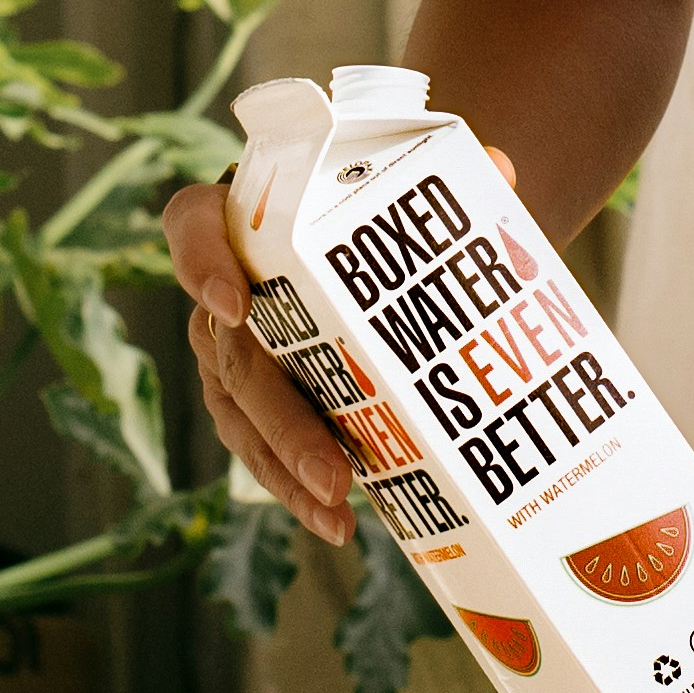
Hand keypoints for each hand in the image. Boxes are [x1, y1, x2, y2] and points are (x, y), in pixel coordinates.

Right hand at [165, 138, 530, 551]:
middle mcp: (224, 284)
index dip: (199, 261)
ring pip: (236, 412)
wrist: (391, 253)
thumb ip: (450, 179)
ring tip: (337, 511)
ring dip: (282, 467)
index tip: (235, 306)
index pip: (192, 223)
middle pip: (228, 351)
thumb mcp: (420, 191)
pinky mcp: (252, 398)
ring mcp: (231, 348)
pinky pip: (256, 446)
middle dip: (277, 419)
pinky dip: (291, 485)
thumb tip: (501, 169)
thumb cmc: (389, 213)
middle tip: (332, 471)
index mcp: (246, 215)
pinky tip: (336, 523)